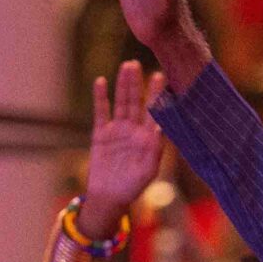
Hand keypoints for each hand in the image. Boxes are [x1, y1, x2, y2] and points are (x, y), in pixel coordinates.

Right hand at [79, 61, 168, 236]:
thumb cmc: (133, 186)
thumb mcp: (148, 169)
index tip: (160, 76)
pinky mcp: (101, 133)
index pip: (154, 111)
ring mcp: (117, 130)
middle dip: (138, 83)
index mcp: (148, 137)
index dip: (157, 94)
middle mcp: (134, 130)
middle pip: (136, 101)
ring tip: (126, 66)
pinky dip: (101, 97)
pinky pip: (101, 112)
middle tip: (138, 64)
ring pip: (121, 102)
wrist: (109, 198)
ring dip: (123, 85)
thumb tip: (162, 127)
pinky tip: (101, 81)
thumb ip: (155, 148)